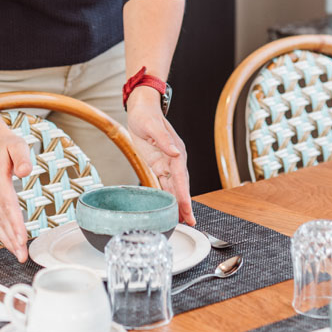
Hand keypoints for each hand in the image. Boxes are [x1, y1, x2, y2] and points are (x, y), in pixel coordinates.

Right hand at [0, 125, 33, 261]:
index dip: (15, 222)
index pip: (7, 204)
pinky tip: (11, 243)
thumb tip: (25, 171)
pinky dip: (2, 233)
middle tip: (22, 254)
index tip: (22, 237)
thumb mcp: (18, 145)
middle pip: (1, 217)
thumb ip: (22, 158)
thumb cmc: (6, 146)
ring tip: (19, 254)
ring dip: (7, 239)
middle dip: (12, 238)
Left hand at [126, 88, 194, 225]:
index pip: (181, 177)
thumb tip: (175, 153)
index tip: (186, 208)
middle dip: (185, 204)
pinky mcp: (159, 165)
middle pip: (181, 186)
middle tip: (190, 222)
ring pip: (175, 188)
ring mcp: (167, 163)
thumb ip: (164, 140)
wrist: (141, 109)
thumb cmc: (146, 115)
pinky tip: (171, 209)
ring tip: (184, 221)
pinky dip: (169, 197)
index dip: (184, 194)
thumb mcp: (152, 125)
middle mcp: (174, 159)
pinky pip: (165, 184)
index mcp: (176, 151)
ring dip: (179, 204)